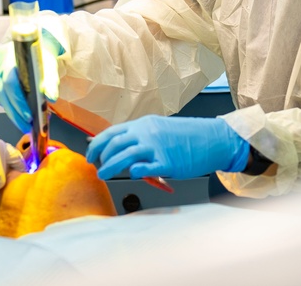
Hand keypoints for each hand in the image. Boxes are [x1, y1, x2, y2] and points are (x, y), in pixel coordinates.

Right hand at [0, 28, 64, 133]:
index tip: (29, 115)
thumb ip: (51, 80)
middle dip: (16, 112)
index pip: (10, 81)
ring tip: (26, 125)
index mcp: (9, 55)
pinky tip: (21, 117)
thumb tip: (51, 97)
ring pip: (1, 97)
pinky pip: (2, 96)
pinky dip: (12, 108)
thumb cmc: (40, 54)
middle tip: (28, 125)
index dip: (19, 101)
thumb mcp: (49, 64)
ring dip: (14, 113)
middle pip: (3, 92)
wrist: (33, 46)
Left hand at [85, 115, 249, 179]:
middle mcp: (146, 133)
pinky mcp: (167, 162)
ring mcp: (156, 147)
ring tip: (103, 175)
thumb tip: (114, 148)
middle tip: (97, 169)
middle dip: (100, 158)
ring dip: (110, 167)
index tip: (90, 156)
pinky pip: (146, 167)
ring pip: (125, 156)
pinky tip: (130, 174)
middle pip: (114, 144)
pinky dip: (135, 171)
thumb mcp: (157, 130)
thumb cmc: (183, 137)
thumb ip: (138, 137)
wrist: (210, 138)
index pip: (111, 133)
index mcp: (142, 124)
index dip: (96, 145)